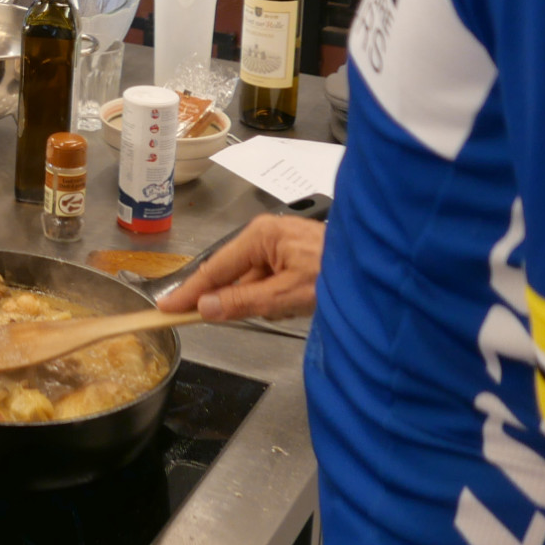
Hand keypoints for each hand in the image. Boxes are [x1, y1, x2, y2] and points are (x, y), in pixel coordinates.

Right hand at [155, 216, 324, 321]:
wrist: (379, 270)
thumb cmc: (337, 277)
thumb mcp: (285, 296)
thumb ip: (242, 303)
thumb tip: (205, 309)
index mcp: (260, 235)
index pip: (214, 269)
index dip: (189, 292)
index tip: (166, 307)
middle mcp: (267, 232)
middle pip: (232, 274)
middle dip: (239, 299)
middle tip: (251, 312)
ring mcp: (281, 242)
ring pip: (254, 280)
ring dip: (264, 300)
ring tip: (294, 305)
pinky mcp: (294, 252)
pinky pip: (270, 278)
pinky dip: (277, 295)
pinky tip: (297, 302)